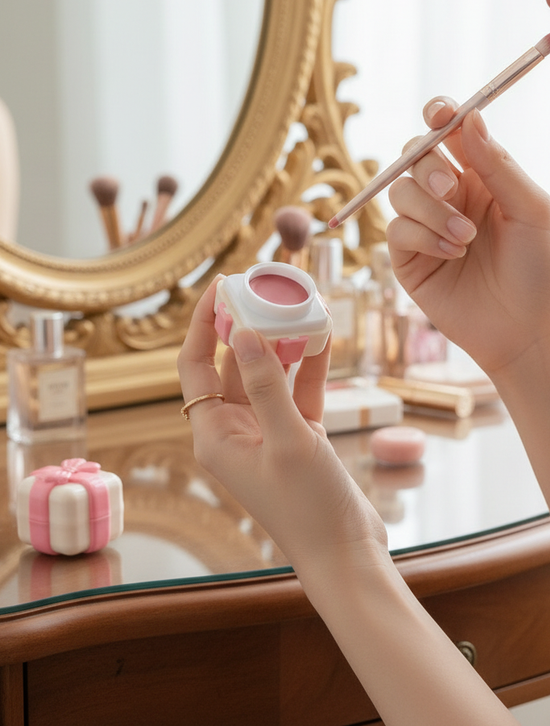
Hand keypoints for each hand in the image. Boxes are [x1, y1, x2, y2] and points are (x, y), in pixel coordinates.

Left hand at [177, 277, 387, 572]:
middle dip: (248, 323)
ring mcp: (266, 431)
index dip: (204, 323)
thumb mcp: (288, 440)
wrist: (346, 552)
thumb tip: (246, 333)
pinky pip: (297, 389)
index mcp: (214, 434)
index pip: (195, 365)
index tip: (221, 286)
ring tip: (300, 304)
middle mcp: (234, 429)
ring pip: (268, 372)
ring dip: (283, 341)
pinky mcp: (296, 434)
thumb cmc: (309, 507)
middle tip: (266, 287)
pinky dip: (308, 365)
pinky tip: (323, 335)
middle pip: (232, 363)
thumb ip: (266, 386)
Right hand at [386, 99, 549, 376]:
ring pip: (400, 193)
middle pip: (413, 158)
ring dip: (431, 211)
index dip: (438, 116)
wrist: (527, 330)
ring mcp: (424, 227)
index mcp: (480, 177)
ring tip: (466, 238)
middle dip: (427, 167)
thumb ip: (498, 165)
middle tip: (449, 186)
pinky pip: (395, 231)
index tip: (439, 113)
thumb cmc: (539, 269)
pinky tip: (452, 254)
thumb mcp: (530, 210)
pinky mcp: (408, 260)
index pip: (448, 134)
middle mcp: (448, 197)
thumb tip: (470, 118)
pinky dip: (422, 237)